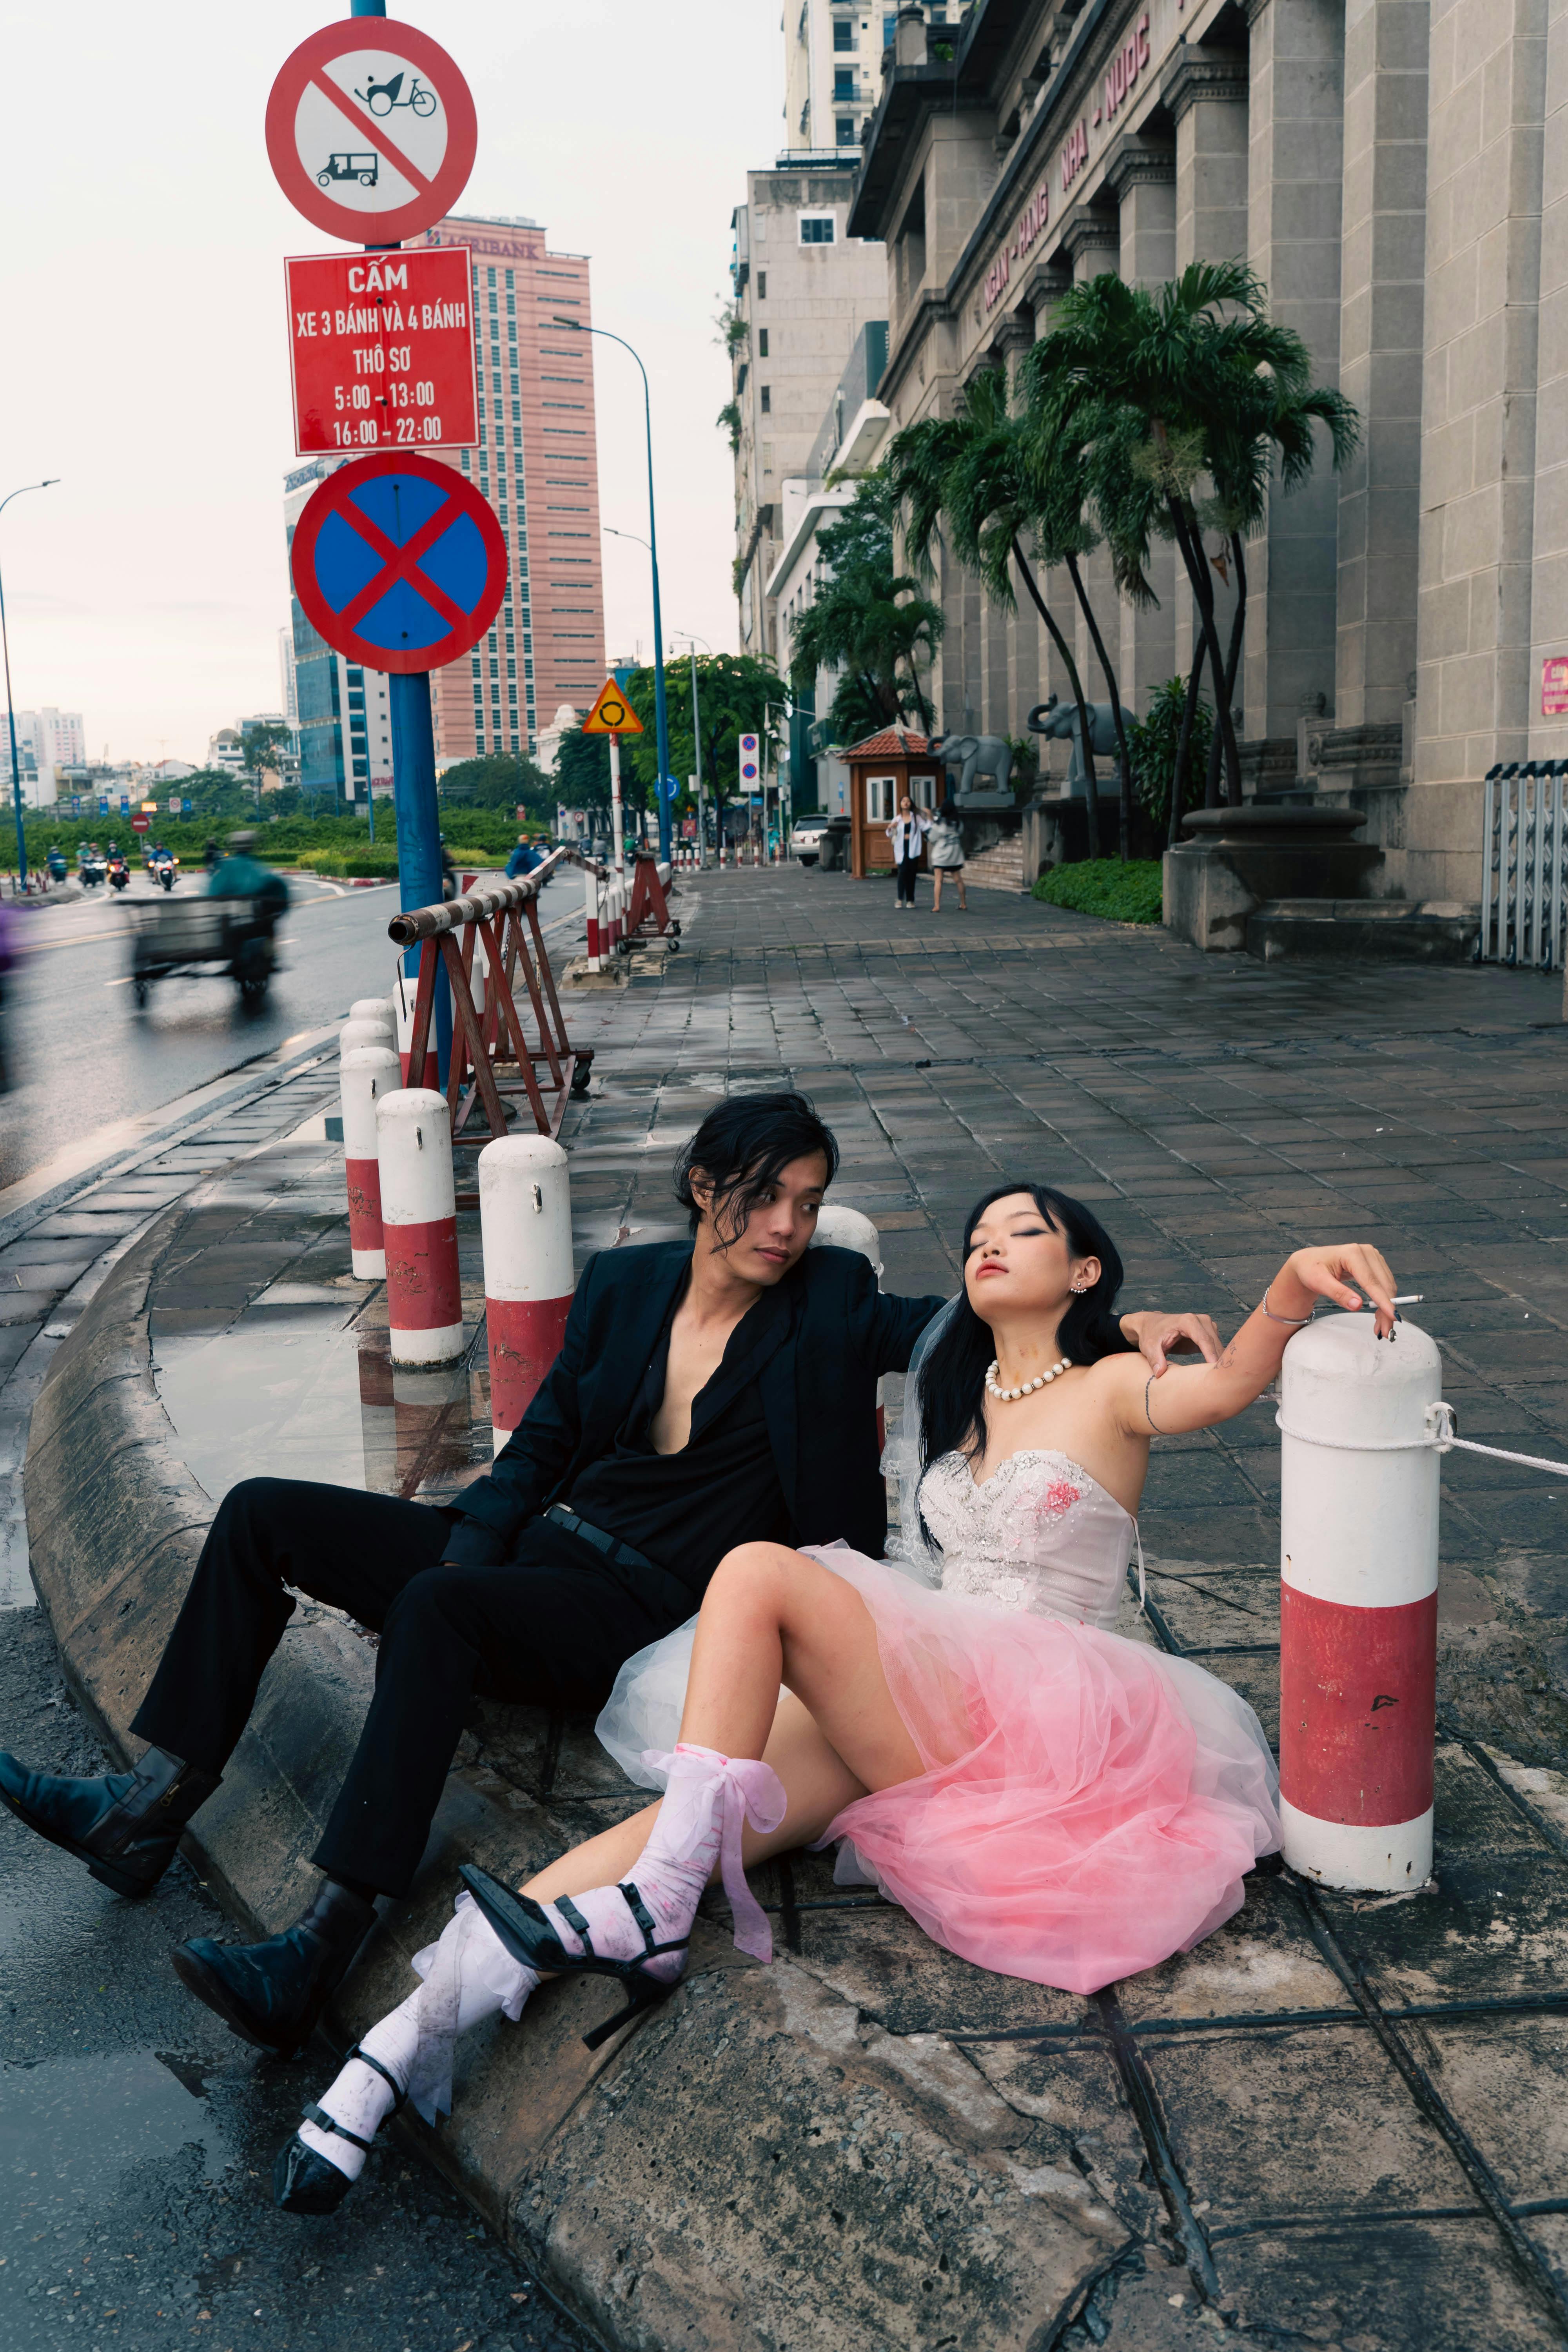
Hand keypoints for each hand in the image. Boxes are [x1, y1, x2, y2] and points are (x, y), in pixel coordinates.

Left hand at [1125, 1309, 1222, 1376]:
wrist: (1151, 1325)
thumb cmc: (1150, 1334)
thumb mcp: (1149, 1346)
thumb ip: (1155, 1359)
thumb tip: (1159, 1373)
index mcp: (1187, 1321)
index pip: (1204, 1339)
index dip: (1210, 1354)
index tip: (1214, 1369)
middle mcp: (1200, 1321)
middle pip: (1214, 1343)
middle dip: (1218, 1360)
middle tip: (1219, 1381)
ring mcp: (1206, 1326)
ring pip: (1218, 1346)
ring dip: (1219, 1361)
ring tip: (1217, 1379)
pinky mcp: (1207, 1334)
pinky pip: (1216, 1348)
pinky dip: (1216, 1359)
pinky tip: (1212, 1372)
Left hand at [1278, 1244, 1398, 1337]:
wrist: (1308, 1262)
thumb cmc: (1310, 1269)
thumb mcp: (1319, 1282)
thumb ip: (1338, 1293)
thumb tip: (1357, 1305)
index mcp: (1352, 1253)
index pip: (1371, 1281)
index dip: (1383, 1300)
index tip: (1392, 1316)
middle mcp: (1366, 1252)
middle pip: (1384, 1285)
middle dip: (1386, 1310)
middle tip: (1385, 1331)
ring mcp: (1372, 1257)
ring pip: (1387, 1287)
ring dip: (1386, 1307)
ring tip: (1380, 1326)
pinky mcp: (1374, 1264)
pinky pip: (1384, 1285)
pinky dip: (1383, 1301)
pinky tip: (1379, 1314)